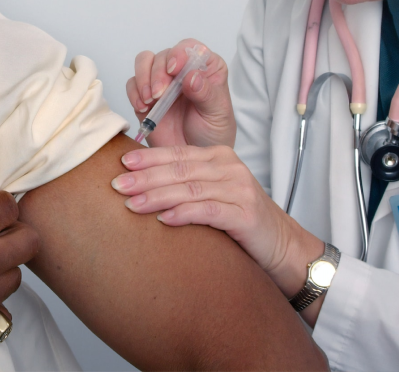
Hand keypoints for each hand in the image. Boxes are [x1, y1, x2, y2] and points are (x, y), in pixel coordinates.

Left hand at [111, 145, 323, 303]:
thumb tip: (139, 183)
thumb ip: (185, 183)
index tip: (122, 164)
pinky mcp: (245, 214)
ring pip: (190, 189)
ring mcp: (239, 189)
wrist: (280, 244)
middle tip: (118, 185)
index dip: (148, 158)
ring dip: (158, 197)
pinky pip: (208, 211)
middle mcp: (229, 167)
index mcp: (219, 157)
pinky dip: (184, 213)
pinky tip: (165, 219)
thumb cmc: (239, 219)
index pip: (177, 154)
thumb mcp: (211, 193)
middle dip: (146, 177)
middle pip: (180, 170)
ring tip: (133, 205)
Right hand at [126, 39, 234, 147]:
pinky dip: (134, 93)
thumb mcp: (217, 114)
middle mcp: (182, 70)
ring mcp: (162, 82)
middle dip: (158, 72)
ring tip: (149, 100)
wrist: (193, 161)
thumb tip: (191, 76)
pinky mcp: (145, 95)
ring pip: (145, 62)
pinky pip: (132, 84)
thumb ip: (206, 94)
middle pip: (164, 55)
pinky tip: (142, 107)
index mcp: (206, 68)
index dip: (180, 53)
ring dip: (143, 78)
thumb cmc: (213, 133)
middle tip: (159, 94)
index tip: (174, 70)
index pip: (190, 47)